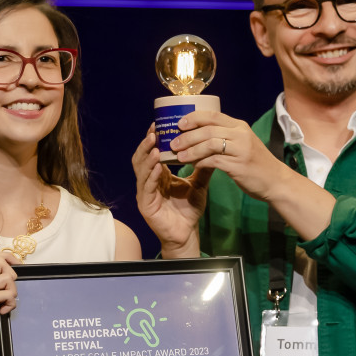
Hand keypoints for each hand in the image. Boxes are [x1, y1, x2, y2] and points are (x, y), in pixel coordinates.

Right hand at [0, 250, 18, 355]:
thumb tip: (13, 273)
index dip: (7, 257)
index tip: (17, 266)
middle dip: (12, 274)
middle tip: (9, 290)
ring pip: (7, 277)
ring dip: (13, 291)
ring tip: (6, 303)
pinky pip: (9, 293)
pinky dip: (11, 303)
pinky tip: (3, 311)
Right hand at [133, 122, 213, 257]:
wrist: (187, 232)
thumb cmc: (189, 209)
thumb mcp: (198, 184)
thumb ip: (203, 167)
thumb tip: (214, 148)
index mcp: (159, 175)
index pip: (152, 152)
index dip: (153, 139)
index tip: (159, 124)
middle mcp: (149, 182)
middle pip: (142, 158)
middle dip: (146, 143)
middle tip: (154, 130)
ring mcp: (145, 193)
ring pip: (141, 170)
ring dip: (147, 156)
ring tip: (154, 143)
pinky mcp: (146, 205)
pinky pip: (146, 187)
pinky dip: (151, 175)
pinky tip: (157, 166)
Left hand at [168, 111, 295, 202]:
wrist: (276, 181)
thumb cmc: (256, 163)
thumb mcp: (243, 143)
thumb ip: (226, 137)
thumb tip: (197, 136)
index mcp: (240, 126)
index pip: (212, 116)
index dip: (193, 118)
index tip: (179, 124)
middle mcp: (240, 134)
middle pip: (207, 129)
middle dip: (187, 136)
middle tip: (173, 143)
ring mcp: (241, 149)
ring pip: (208, 144)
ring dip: (190, 150)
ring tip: (178, 156)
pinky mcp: (238, 165)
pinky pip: (213, 160)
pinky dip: (200, 162)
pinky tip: (192, 165)